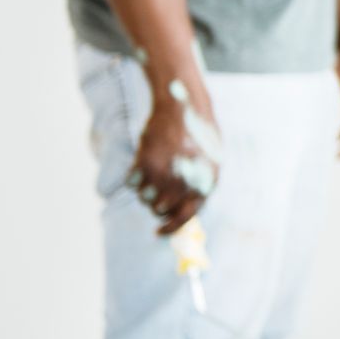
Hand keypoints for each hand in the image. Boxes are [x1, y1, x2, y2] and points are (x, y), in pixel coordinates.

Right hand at [126, 81, 220, 236]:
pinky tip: (143, 159)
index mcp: (205, 184)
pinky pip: (132, 182)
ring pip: (144, 198)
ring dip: (144, 188)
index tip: (158, 232)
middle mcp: (186, 184)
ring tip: (152, 168)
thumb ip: (196, 188)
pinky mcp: (146, 164)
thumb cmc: (197, 134)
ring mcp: (165, 175)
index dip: (170, 228)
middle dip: (155, 202)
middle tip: (155, 187)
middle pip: (160, 210)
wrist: (184, 106)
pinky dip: (134, 174)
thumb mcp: (207, 162)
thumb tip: (179, 217)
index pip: (185, 218)